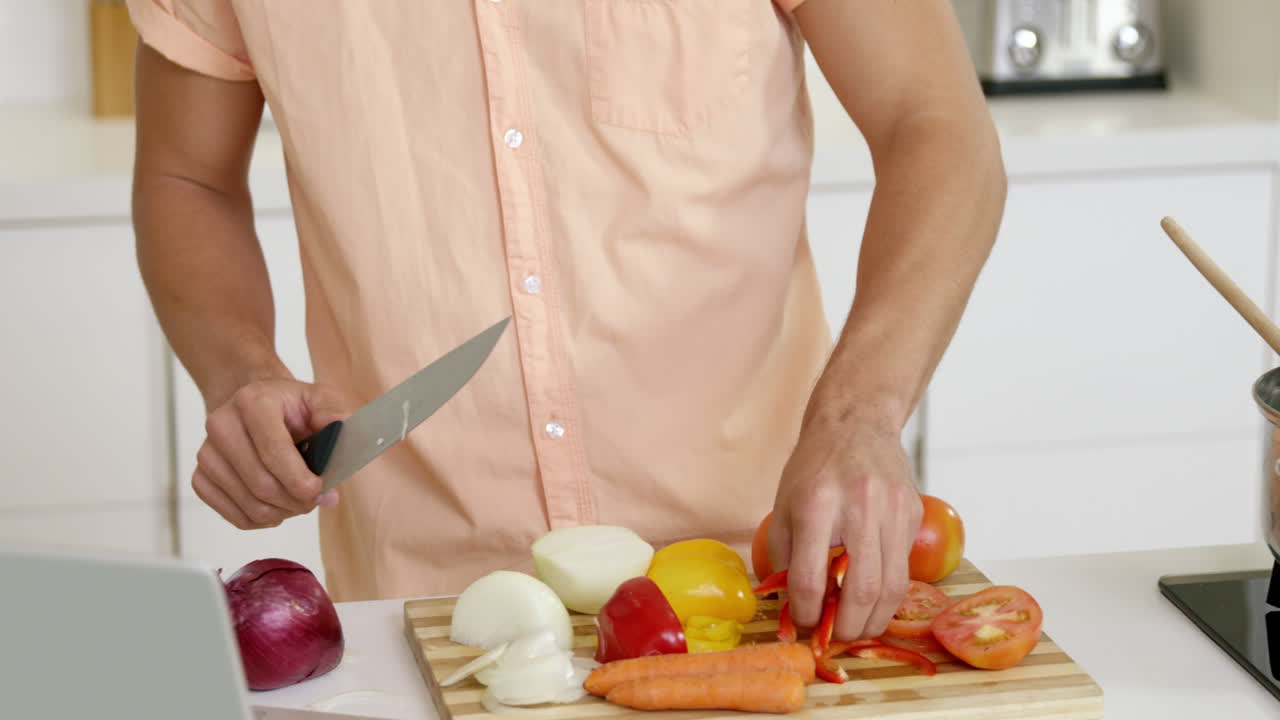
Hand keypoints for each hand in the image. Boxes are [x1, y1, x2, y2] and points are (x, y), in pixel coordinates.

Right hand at [193, 378, 349, 529]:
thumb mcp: (318, 397)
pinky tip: (276, 503)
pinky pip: (235, 516)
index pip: (273, 450)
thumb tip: (339, 425)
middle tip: (315, 498)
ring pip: (250, 506)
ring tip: (298, 499)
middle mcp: (221, 425)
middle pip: (261, 484)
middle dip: (296, 501)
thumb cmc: (289, 407)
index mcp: (252, 402)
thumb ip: (332, 410)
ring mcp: (207, 454)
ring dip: (283, 512)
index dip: (298, 478)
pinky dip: (263, 520)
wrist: (253, 408)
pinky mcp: (200, 478)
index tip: (319, 490)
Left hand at [767, 410, 921, 640]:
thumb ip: (784, 558)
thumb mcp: (783, 507)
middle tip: (837, 638)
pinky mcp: (914, 512)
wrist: (856, 423)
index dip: (806, 612)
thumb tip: (791, 609)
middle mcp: (859, 505)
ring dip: (875, 619)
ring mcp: (893, 508)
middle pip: (861, 588)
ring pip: (892, 585)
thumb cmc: (814, 469)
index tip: (804, 624)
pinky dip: (889, 593)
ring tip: (859, 628)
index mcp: (816, 504)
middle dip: (849, 626)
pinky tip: (874, 598)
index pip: (810, 576)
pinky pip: (904, 567)